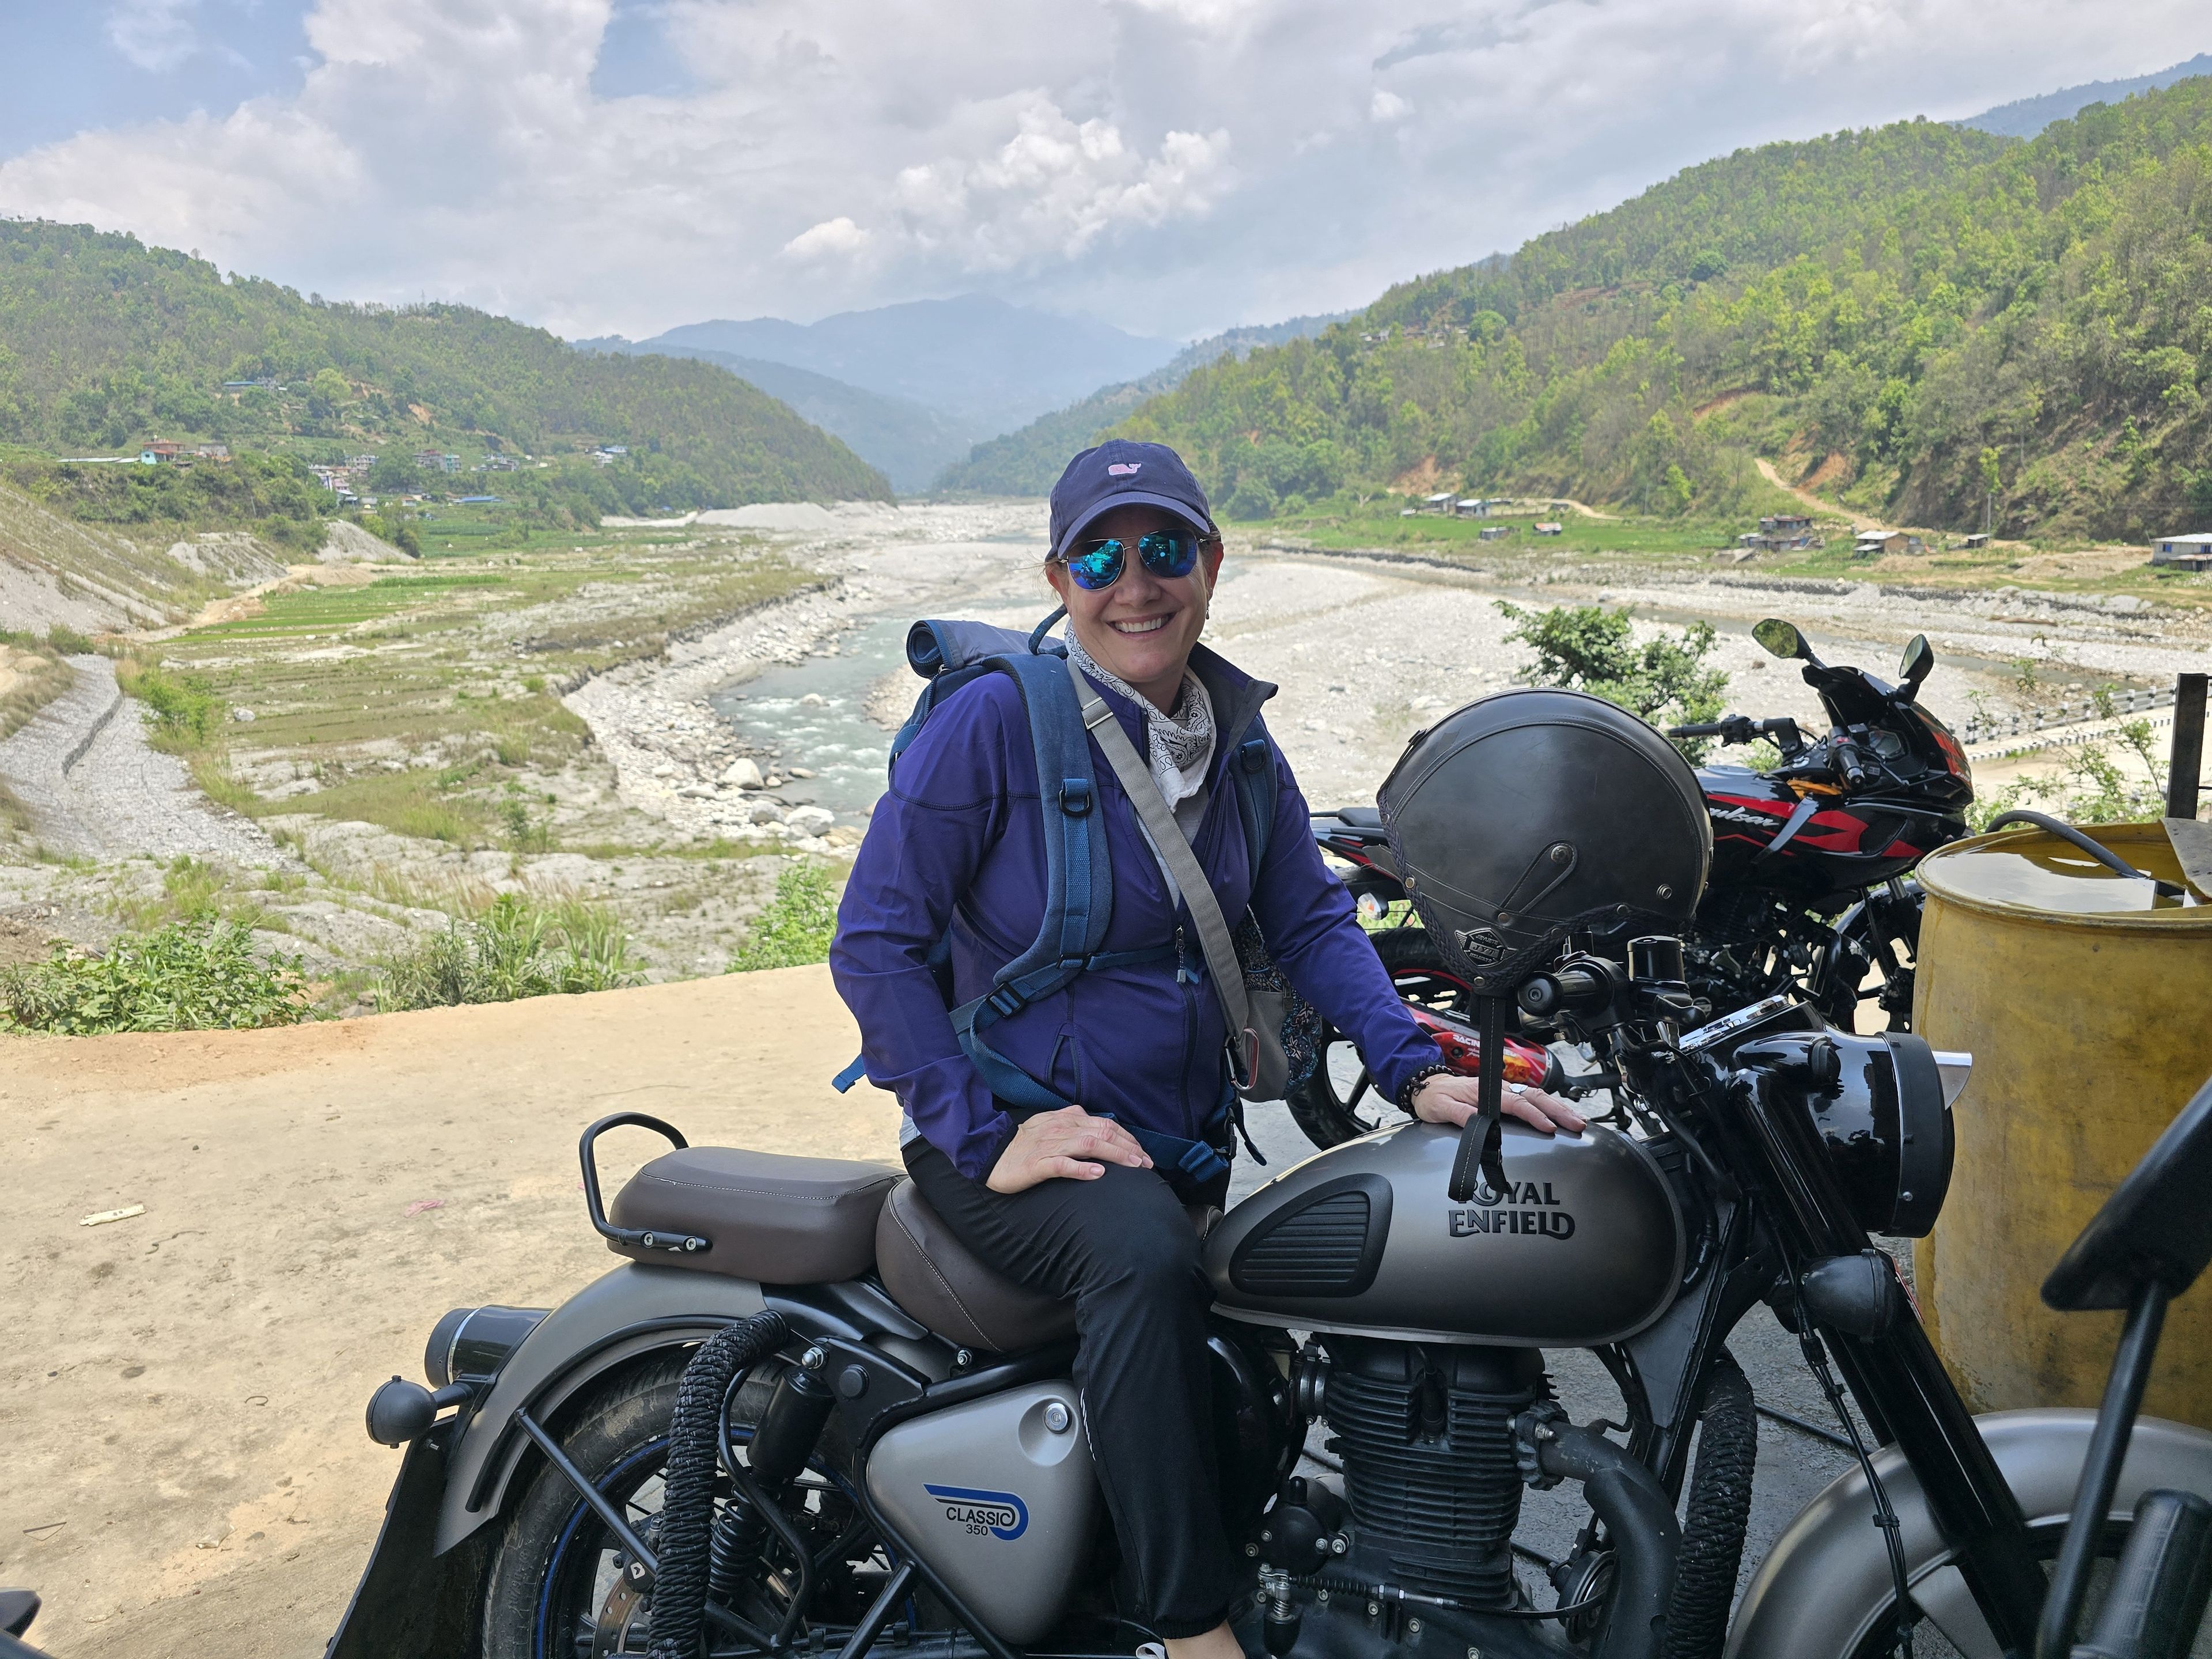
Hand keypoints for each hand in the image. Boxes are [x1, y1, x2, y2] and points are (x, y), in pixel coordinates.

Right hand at [986, 1105, 1153, 1193]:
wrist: (990, 1153)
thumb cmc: (1023, 1143)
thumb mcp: (1051, 1126)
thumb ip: (1075, 1124)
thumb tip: (1100, 1127)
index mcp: (1067, 1119)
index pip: (1106, 1124)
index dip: (1128, 1138)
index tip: (1144, 1154)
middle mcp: (1062, 1129)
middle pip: (1104, 1133)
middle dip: (1130, 1148)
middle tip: (1148, 1164)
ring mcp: (1050, 1146)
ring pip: (1090, 1145)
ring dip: (1116, 1155)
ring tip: (1134, 1166)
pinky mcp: (1038, 1164)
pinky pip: (1063, 1165)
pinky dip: (1082, 1169)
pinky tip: (1098, 1174)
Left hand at [1411, 1074, 1586, 1135]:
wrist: (1428, 1086)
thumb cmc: (1436, 1098)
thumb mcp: (1441, 1108)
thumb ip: (1460, 1115)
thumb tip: (1478, 1123)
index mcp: (1485, 1091)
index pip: (1516, 1103)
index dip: (1534, 1116)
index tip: (1549, 1128)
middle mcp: (1499, 1089)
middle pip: (1535, 1097)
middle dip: (1559, 1110)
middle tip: (1577, 1124)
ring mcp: (1504, 1092)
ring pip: (1537, 1097)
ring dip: (1559, 1108)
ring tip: (1577, 1121)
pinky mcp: (1505, 1097)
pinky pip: (1532, 1100)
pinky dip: (1549, 1108)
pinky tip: (1561, 1116)